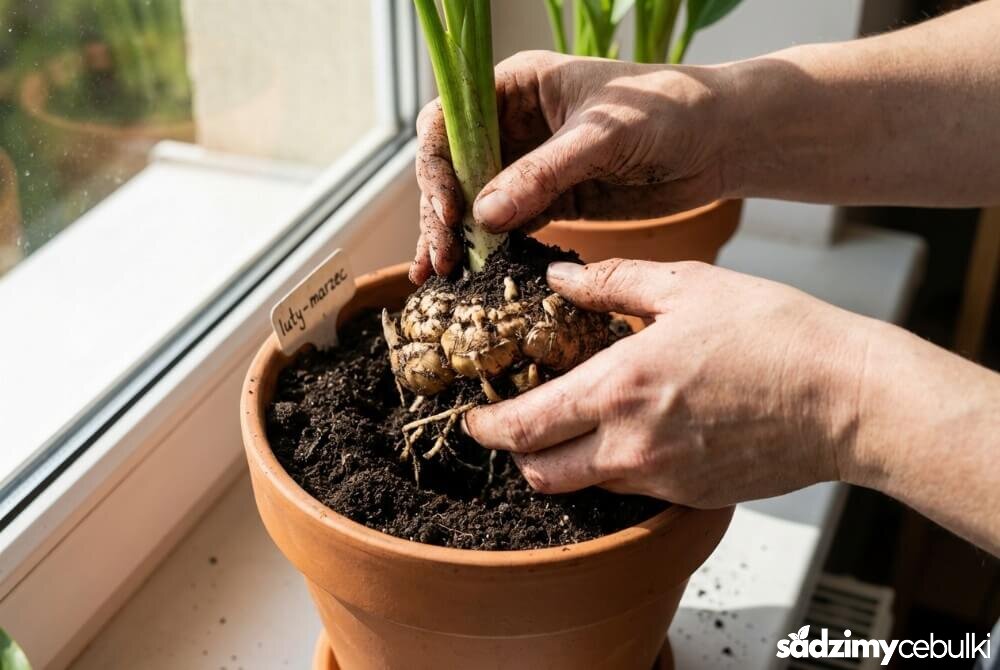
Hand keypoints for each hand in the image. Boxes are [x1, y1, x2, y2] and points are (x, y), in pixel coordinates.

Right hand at [412, 51, 731, 281]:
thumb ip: (543, 173)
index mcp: (517, 87)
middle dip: (442, 213)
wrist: (722, 140)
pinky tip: (471, 276)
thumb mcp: (603, 136)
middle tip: (440, 259)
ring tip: (437, 277)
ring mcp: (532, 165)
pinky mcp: (553, 200)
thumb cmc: (670, 110)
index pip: (449, 122)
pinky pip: (509, 226)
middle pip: (455, 169)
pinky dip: (490, 250)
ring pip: (476, 203)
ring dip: (458, 239)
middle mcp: (516, 124)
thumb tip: (483, 214)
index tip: (450, 210)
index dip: (437, 166)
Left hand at [463, 259, 872, 507]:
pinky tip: (638, 433)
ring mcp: (661, 479)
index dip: (488, 427)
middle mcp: (630, 445)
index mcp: (619, 388)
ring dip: (565, 462)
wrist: (848, 398)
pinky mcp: (690, 497)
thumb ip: (613, 282)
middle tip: (519, 422)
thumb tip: (562, 280)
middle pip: (540, 473)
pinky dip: (615, 471)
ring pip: (582, 487)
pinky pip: (630, 493)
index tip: (477, 417)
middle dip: (517, 452)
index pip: (523, 427)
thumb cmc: (776, 335)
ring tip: (579, 422)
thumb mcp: (687, 286)